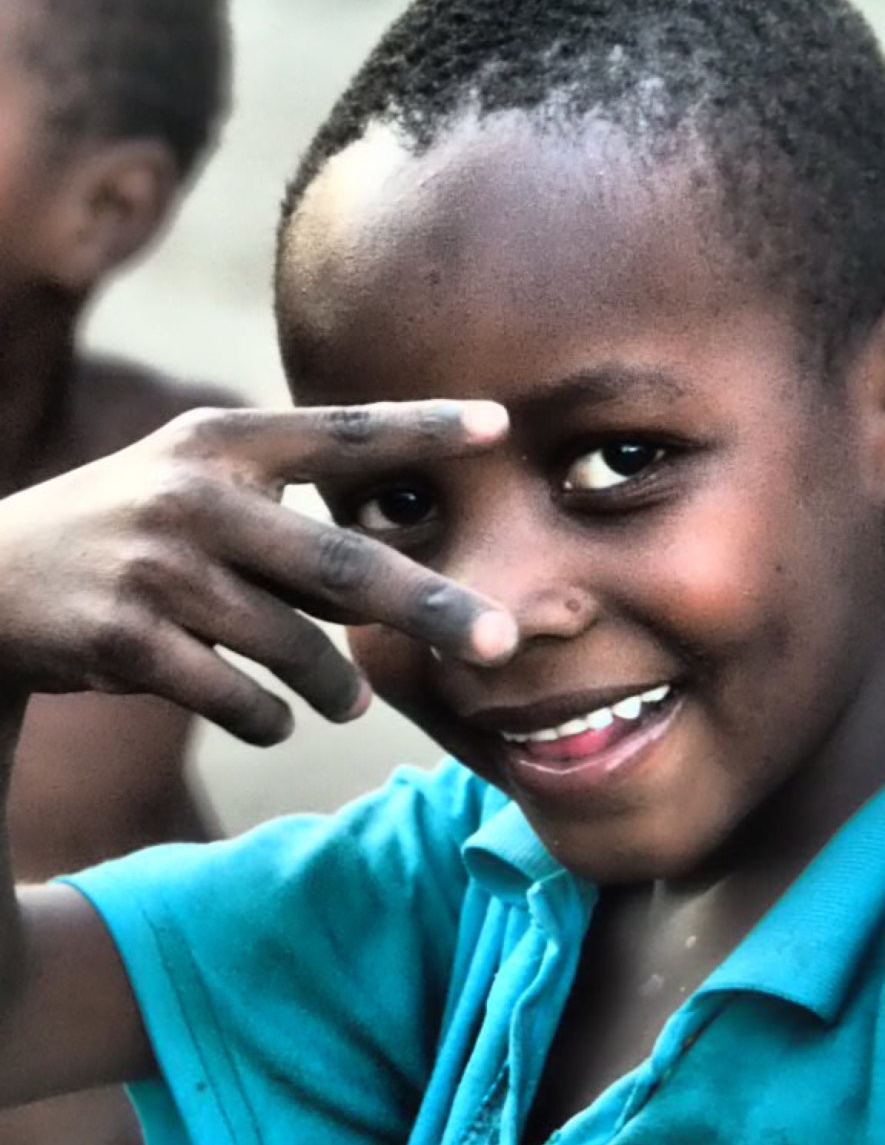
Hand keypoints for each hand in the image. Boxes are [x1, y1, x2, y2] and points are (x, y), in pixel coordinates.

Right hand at [0, 401, 515, 743]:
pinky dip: (269, 718)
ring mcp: (156, 569)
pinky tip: (274, 717)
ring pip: (292, 647)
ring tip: (349, 701)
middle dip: (429, 607)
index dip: (420, 429)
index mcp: (219, 442)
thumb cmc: (129, 532)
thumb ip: (284, 504)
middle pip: (339, 563)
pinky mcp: (124, 641)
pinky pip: (236, 697)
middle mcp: (192, 495)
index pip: (337, 432)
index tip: (498, 426)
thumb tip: (404, 567)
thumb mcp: (193, 480)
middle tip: (501, 640)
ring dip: (336, 687)